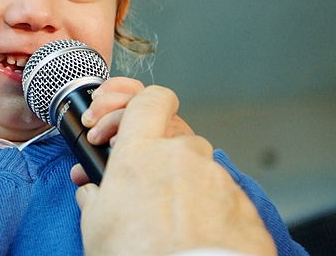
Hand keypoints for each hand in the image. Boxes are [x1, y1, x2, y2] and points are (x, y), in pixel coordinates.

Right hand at [75, 86, 276, 255]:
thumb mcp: (95, 225)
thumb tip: (92, 193)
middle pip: (175, 138)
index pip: (150, 100)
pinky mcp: (243, 207)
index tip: (132, 123)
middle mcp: (184, 156)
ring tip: (172, 223)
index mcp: (142, 152)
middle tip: (144, 188)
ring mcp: (218, 180)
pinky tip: (197, 236)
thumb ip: (93, 197)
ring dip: (187, 188)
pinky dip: (211, 212)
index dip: (143, 105)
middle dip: (161, 159)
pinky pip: (224, 199)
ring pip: (201, 171)